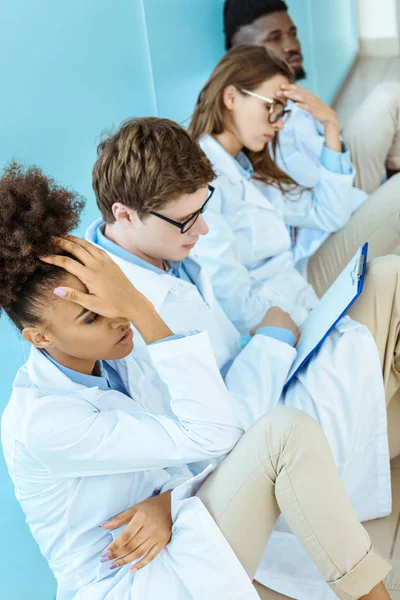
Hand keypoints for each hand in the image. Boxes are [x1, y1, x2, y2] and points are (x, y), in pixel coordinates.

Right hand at [40, 236, 172, 342]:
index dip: (53, 258)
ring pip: (87, 245)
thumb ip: (74, 296)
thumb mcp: (92, 304)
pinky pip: (97, 249)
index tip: (41, 256)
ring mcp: (106, 262)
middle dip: (62, 242)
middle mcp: (97, 265)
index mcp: (90, 275)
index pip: (67, 262)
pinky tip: (84, 243)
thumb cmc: (113, 306)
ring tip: (64, 236)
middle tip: (50, 239)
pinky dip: (87, 243)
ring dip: (75, 240)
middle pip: (76, 248)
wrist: (133, 303)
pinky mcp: (112, 263)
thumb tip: (56, 289)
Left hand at [99, 492, 172, 572]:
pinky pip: (151, 556)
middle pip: (131, 545)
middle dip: (117, 554)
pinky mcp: (162, 542)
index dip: (114, 546)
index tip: (104, 554)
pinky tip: (131, 570)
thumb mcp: (135, 508)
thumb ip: (119, 518)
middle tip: (105, 561)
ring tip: (114, 565)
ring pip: (139, 552)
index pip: (126, 536)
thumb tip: (103, 526)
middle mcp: (150, 528)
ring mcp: (157, 537)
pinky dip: (141, 564)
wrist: (172, 505)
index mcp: (141, 517)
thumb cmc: (151, 506)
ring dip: (125, 561)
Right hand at [251, 306, 299, 344]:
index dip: (269, 321)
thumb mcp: (255, 330)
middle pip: (282, 319)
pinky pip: (293, 335)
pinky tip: (284, 344)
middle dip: (278, 325)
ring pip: (289, 326)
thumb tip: (253, 333)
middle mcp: (285, 314)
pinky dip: (290, 338)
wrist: (275, 341)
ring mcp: (293, 322)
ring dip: (285, 332)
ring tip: (279, 341)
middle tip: (273, 335)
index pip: (272, 313)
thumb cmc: (263, 331)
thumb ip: (255, 330)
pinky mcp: (298, 332)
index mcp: (274, 310)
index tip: (266, 329)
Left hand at [276, 84, 337, 127]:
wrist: (328, 116)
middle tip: (279, 88)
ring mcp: (312, 103)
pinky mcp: (314, 109)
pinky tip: (296, 104)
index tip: (281, 86)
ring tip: (285, 94)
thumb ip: (301, 98)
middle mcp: (310, 96)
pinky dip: (301, 105)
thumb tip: (291, 97)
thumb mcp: (308, 102)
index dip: (289, 86)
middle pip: (298, 91)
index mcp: (308, 94)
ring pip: (301, 97)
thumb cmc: (317, 109)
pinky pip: (307, 107)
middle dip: (288, 89)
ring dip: (293, 95)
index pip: (297, 88)